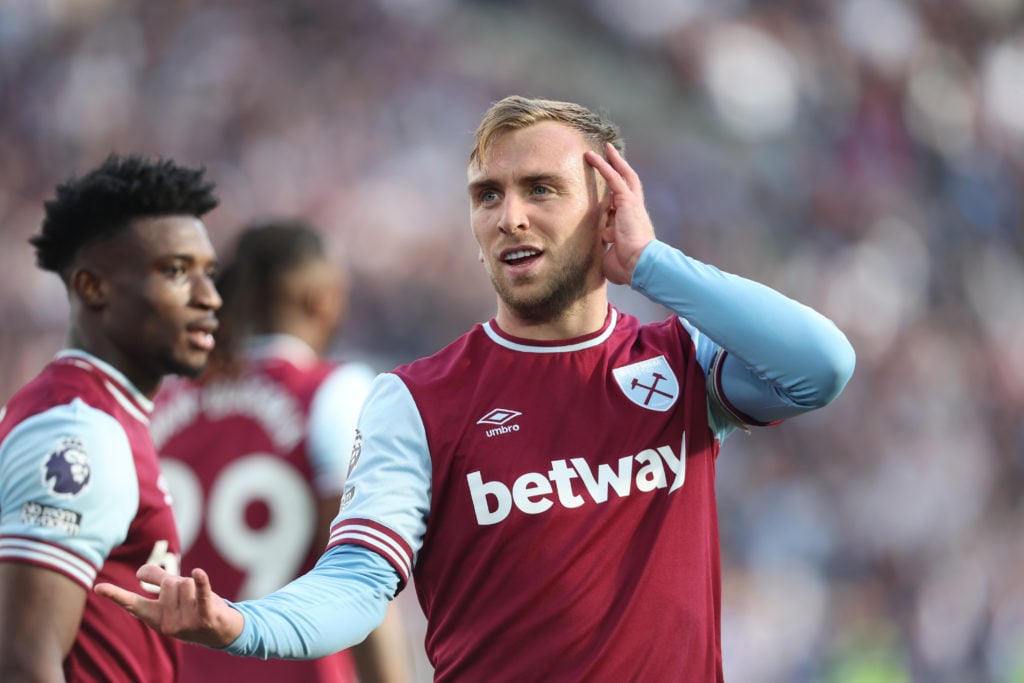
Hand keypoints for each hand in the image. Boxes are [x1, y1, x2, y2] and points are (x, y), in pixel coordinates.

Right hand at [94, 564, 243, 647]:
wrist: (222, 631)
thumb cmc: (193, 609)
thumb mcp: (173, 597)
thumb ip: (157, 581)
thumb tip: (139, 573)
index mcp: (155, 618)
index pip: (133, 603)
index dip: (115, 595)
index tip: (98, 587)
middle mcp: (167, 624)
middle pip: (170, 583)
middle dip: (182, 583)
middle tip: (190, 598)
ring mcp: (187, 623)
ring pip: (186, 583)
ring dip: (196, 585)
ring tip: (200, 602)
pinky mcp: (206, 617)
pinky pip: (201, 594)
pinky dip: (201, 582)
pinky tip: (198, 573)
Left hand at [585, 143, 655, 284]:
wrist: (640, 265)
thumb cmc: (628, 267)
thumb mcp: (612, 254)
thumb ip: (606, 247)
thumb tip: (600, 244)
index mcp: (630, 225)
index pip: (622, 205)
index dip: (614, 197)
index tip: (606, 192)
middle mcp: (633, 212)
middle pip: (627, 184)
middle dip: (619, 170)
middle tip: (610, 156)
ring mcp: (632, 205)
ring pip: (622, 177)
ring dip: (611, 162)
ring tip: (601, 150)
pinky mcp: (628, 201)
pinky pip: (614, 179)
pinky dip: (604, 166)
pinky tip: (592, 157)